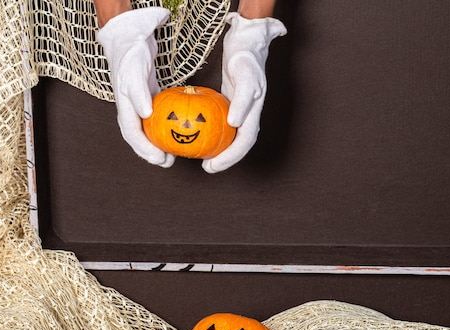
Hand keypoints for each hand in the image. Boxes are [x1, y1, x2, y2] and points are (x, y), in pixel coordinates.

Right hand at [97, 8, 174, 167]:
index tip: (161, 159)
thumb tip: (146, 115)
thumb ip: (139, 94)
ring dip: (158, 145)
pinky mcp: (148, 101)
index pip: (133, 135)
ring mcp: (138, 107)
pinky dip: (165, 129)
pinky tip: (180, 132)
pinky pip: (156, 120)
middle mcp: (131, 111)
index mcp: (124, 108)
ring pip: (147, 132)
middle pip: (139, 139)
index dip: (146, 151)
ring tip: (173, 155)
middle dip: (151, 154)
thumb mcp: (135, 72)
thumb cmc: (132, 56)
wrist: (130, 40)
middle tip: (169, 162)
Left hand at [202, 12, 286, 173]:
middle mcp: (248, 116)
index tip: (213, 166)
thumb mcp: (245, 77)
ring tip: (201, 157)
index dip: (230, 158)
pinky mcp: (231, 104)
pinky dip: (211, 132)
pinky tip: (195, 132)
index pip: (244, 143)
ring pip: (231, 137)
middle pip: (238, 145)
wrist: (248, 43)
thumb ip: (242, 101)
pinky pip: (221, 123)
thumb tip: (234, 123)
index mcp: (254, 114)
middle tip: (206, 168)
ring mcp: (241, 111)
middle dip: (225, 160)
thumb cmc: (247, 59)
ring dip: (219, 150)